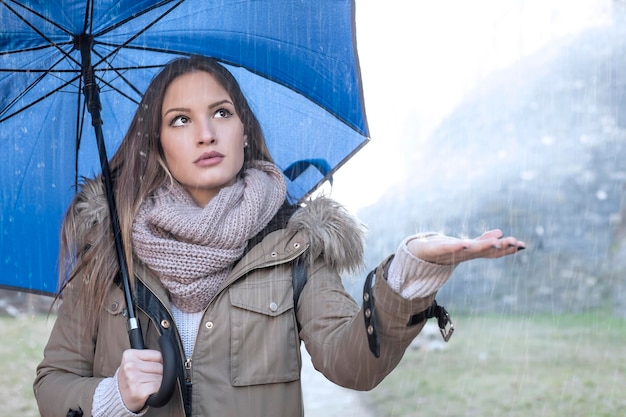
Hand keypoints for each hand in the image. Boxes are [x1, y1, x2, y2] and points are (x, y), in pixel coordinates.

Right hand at [117, 349, 162, 411]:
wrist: (117, 399)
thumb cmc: (128, 380)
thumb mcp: (134, 363)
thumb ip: (148, 358)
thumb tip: (168, 359)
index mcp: (129, 355)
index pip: (158, 355)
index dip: (160, 363)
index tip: (152, 369)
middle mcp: (130, 366)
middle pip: (160, 367)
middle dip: (158, 374)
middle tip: (148, 379)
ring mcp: (133, 378)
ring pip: (160, 378)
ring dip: (158, 383)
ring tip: (146, 385)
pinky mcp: (138, 391)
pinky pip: (158, 387)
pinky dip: (156, 391)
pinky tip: (147, 391)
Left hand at [407, 229, 524, 264]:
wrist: (420, 259)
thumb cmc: (444, 251)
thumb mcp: (466, 245)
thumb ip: (482, 240)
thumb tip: (499, 233)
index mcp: (471, 252)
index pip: (492, 250)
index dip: (506, 249)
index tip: (522, 246)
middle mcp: (464, 254)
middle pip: (484, 250)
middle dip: (500, 247)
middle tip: (515, 243)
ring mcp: (452, 253)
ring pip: (469, 250)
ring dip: (483, 246)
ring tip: (497, 241)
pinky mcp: (436, 249)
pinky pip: (447, 248)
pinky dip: (456, 247)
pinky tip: (465, 244)